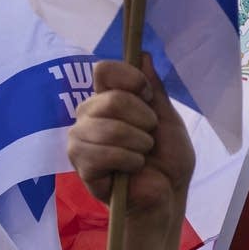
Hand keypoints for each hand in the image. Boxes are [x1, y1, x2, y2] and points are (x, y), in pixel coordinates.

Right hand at [68, 58, 194, 249]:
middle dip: (144, 119)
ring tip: (143, 155)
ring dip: (138, 142)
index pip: (105, 71)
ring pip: (106, 125)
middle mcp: (90, 114)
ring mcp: (81, 138)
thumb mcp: (168, 120)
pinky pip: (101, 152)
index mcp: (110, 100)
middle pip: (110, 98)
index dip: (130, 79)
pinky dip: (127, 160)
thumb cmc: (168, 160)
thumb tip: (143, 55)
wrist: (168, 195)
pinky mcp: (80, 163)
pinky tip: (132, 168)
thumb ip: (154, 89)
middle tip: (150, 138)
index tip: (149, 97)